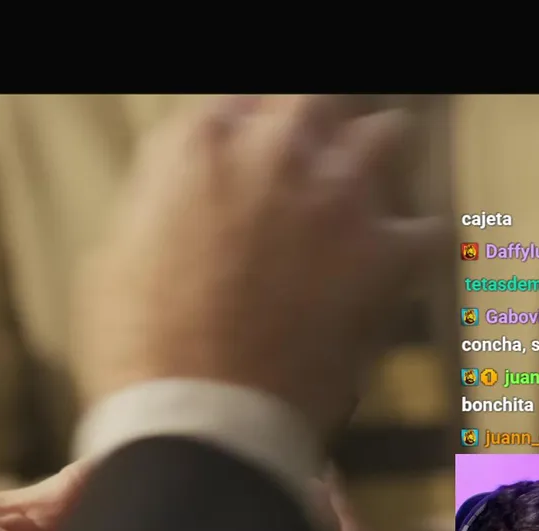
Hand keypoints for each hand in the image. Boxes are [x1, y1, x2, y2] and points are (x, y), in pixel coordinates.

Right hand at [77, 95, 446, 445]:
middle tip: (305, 173)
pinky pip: (426, 228)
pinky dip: (408, 249)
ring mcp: (339, 196)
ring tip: (356, 208)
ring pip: (387, 135)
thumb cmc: (137, 350)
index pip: (237, 104)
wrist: (201, 419)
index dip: (244, 136)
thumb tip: (179, 209)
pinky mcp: (388, 252)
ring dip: (371, 167)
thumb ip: (160, 209)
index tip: (246, 166)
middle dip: (312, 133)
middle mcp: (274, 149)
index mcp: (197, 145)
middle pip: (314, 102)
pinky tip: (386, 275)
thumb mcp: (112, 260)